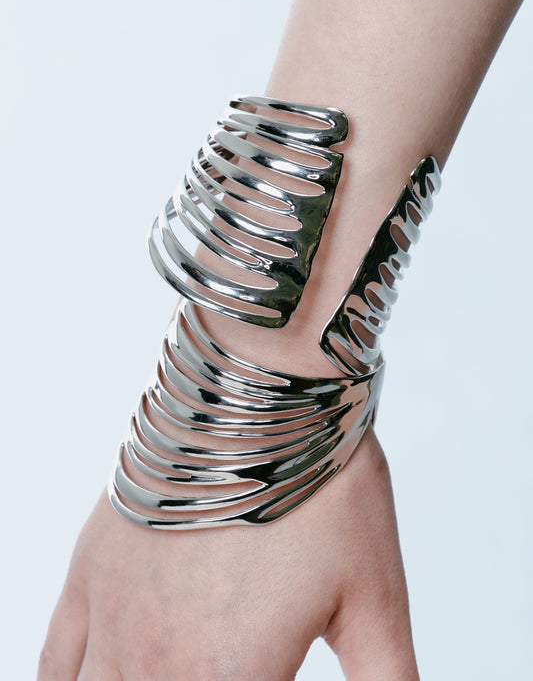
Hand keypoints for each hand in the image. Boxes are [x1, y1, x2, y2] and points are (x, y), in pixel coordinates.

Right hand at [38, 427, 418, 680]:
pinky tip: (106, 675)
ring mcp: (112, 616)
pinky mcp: (89, 570)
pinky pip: (54, 663)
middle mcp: (157, 662)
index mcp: (229, 678)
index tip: (277, 668)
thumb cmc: (326, 487)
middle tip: (234, 661)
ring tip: (181, 666)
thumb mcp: (377, 599)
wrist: (259, 388)